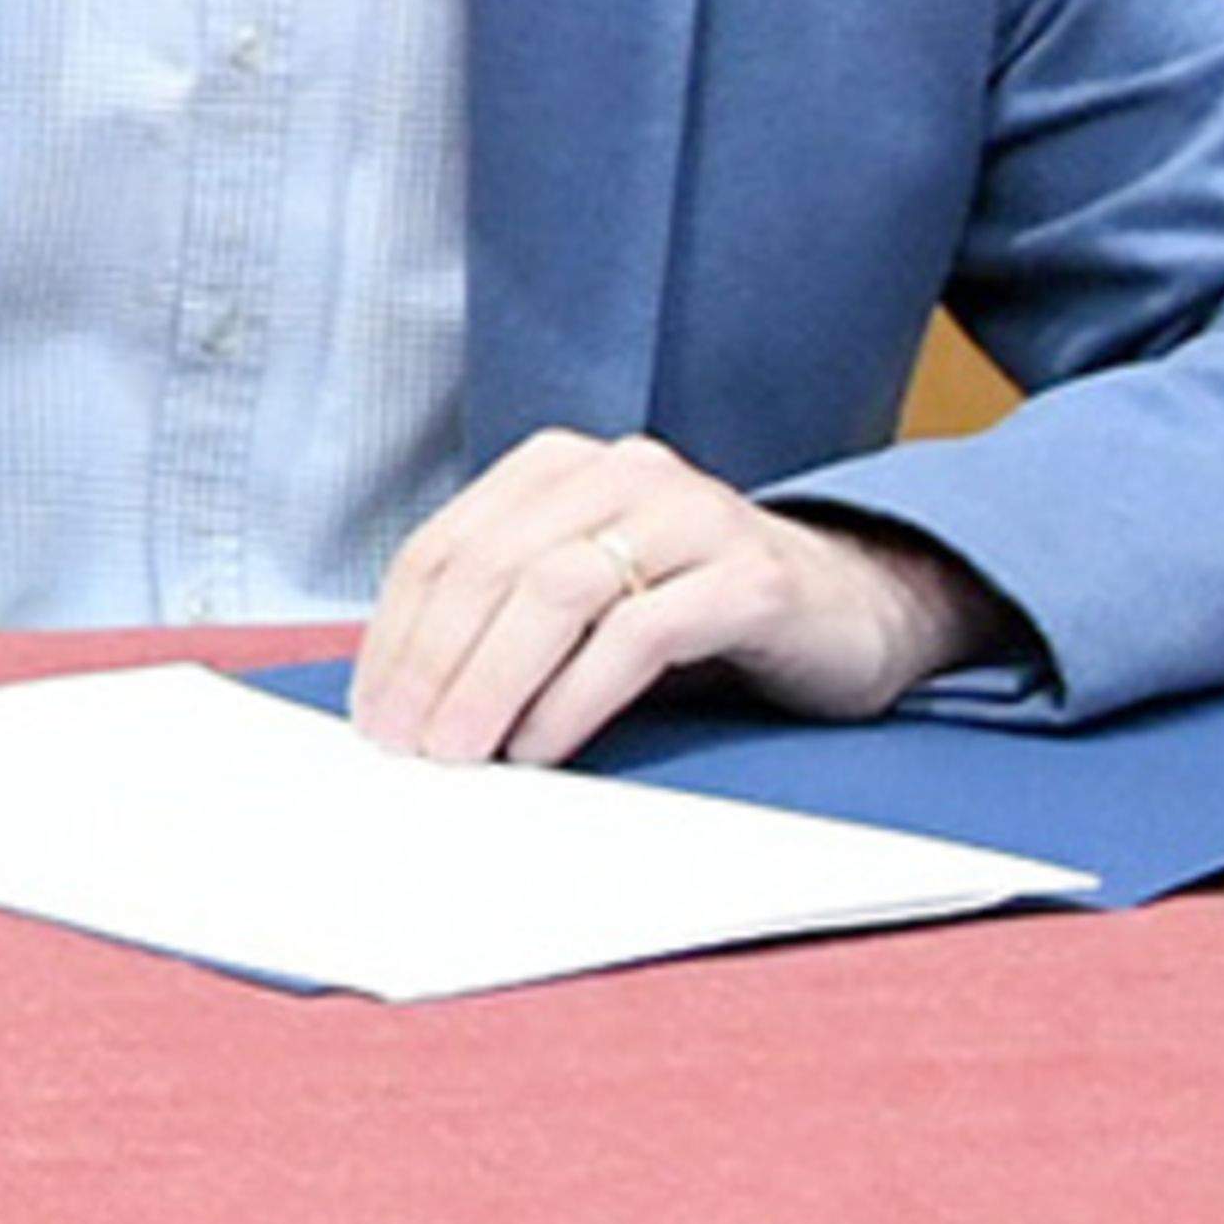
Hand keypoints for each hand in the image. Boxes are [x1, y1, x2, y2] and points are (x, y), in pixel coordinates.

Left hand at [348, 429, 1010, 766]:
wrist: (852, 608)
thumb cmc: (695, 614)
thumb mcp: (589, 601)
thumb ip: (508, 623)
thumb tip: (406, 705)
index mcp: (562, 468)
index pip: (447, 546)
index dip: (397, 633)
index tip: (371, 713)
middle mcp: (622, 472)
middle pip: (494, 566)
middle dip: (434, 663)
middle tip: (403, 747)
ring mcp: (691, 516)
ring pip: (559, 590)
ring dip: (493, 681)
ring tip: (460, 754)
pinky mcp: (750, 576)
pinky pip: (642, 632)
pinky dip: (577, 695)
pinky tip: (543, 747)